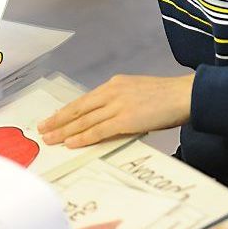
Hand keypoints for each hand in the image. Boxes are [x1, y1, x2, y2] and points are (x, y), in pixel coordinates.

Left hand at [37, 74, 194, 148]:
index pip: (84, 100)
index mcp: (113, 85)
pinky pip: (98, 130)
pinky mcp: (125, 119)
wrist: (185, 94)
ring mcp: (117, 106)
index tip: (53, 118)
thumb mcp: (138, 94)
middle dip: (58, 120)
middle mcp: (111, 93)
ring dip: (64, 131)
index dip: (66, 111)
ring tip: (49, 139)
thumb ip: (121, 103)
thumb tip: (108, 119)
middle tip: (41, 129)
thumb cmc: (167, 97)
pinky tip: (70, 143)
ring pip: (84, 120)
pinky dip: (82, 137)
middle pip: (78, 109)